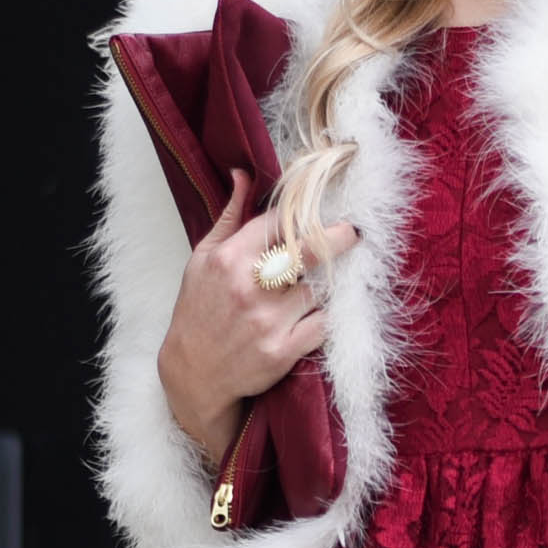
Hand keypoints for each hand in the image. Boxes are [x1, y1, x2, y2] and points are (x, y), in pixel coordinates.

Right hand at [157, 167, 359, 465]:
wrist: (193, 373)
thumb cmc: (199, 310)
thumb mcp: (203, 258)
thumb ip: (228, 216)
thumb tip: (243, 174)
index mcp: (229, 258)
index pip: (278, 222)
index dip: (302, 215)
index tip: (321, 213)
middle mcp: (249, 286)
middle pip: (309, 252)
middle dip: (339, 238)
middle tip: (354, 233)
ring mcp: (267, 320)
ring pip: (319, 289)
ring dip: (326, 286)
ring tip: (322, 286)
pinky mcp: (282, 351)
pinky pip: (323, 324)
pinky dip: (325, 318)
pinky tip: (317, 314)